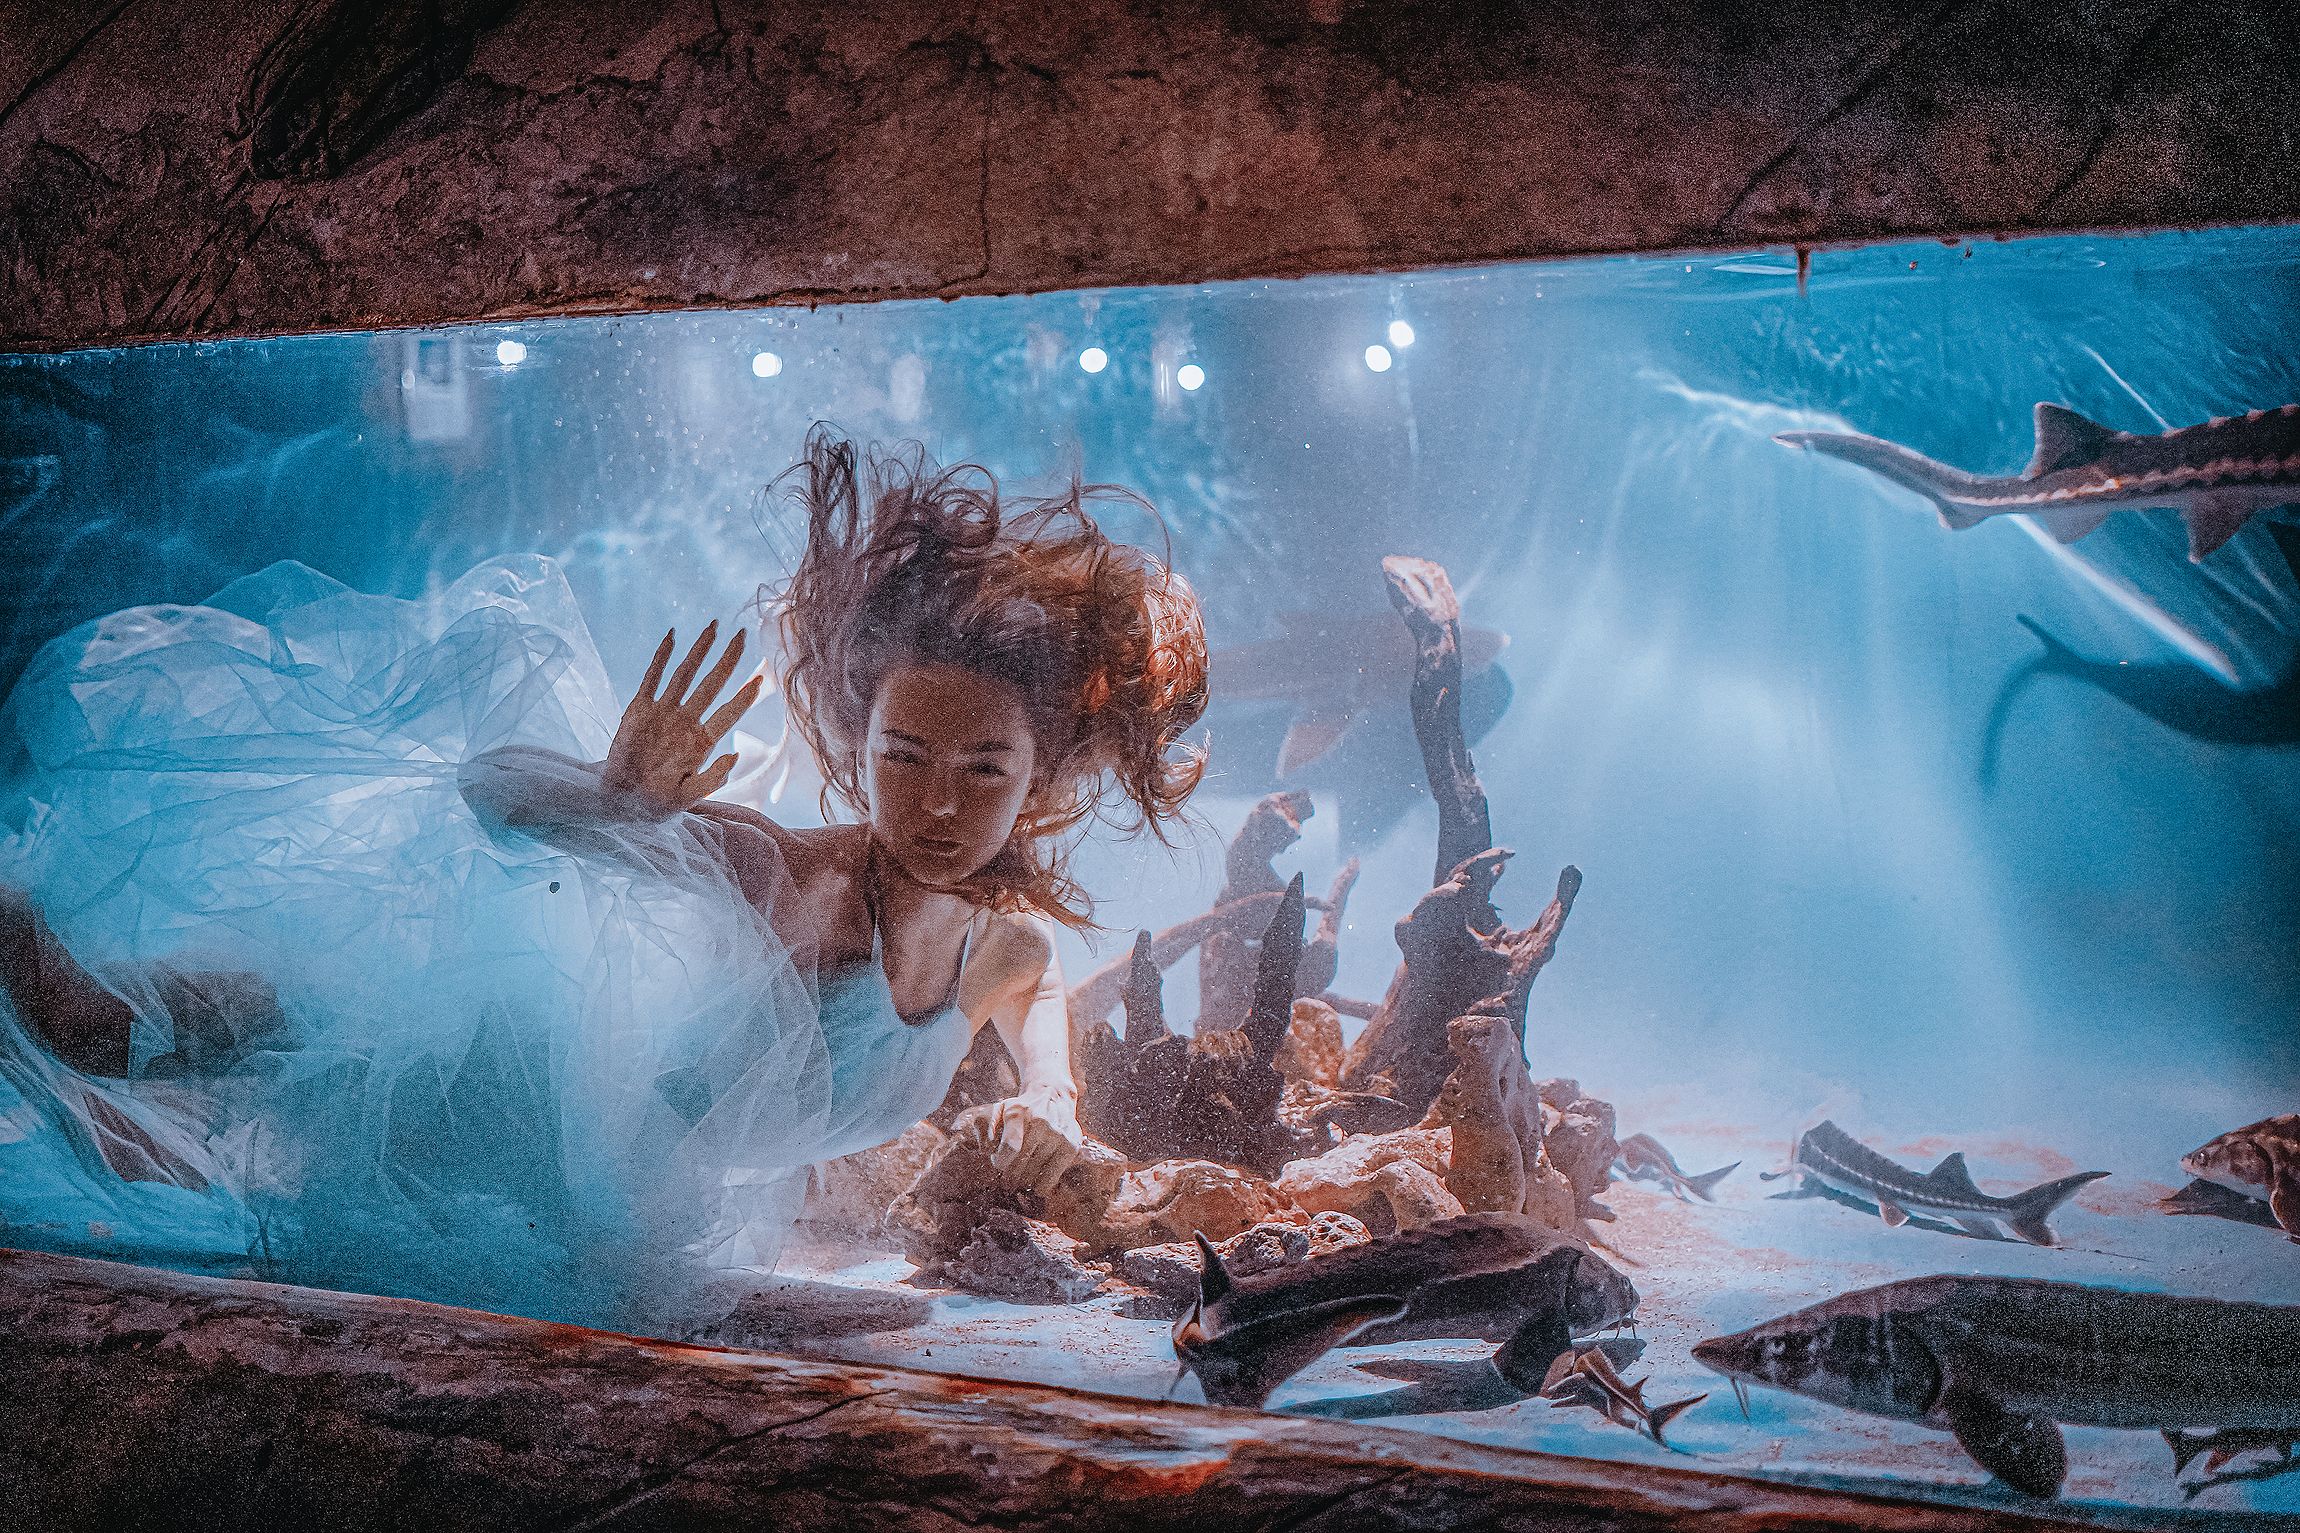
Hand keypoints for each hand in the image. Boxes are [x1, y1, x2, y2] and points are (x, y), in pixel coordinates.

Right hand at [601, 623, 762, 818]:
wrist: (620, 801)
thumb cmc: (656, 803)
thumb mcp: (687, 797)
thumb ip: (711, 779)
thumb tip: (733, 755)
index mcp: (701, 742)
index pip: (729, 713)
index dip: (744, 697)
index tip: (761, 678)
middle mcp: (686, 721)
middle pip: (712, 684)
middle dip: (728, 660)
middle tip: (743, 635)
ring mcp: (663, 712)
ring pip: (685, 674)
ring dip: (699, 650)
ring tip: (714, 627)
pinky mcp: (639, 709)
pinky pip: (652, 678)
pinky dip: (661, 657)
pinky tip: (672, 636)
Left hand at [949, 1083, 1082, 1190]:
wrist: (1053, 1095)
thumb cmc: (1020, 1108)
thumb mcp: (998, 1109)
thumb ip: (982, 1126)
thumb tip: (984, 1148)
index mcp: (1018, 1112)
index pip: (1010, 1149)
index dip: (1001, 1162)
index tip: (999, 1163)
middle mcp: (1041, 1122)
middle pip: (1020, 1165)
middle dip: (1011, 1173)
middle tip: (1010, 1173)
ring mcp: (1058, 1134)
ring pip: (1034, 1174)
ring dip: (1025, 1179)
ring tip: (1023, 1173)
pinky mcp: (1070, 1146)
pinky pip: (1050, 1178)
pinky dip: (1041, 1184)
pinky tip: (1036, 1180)